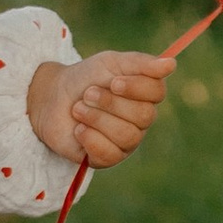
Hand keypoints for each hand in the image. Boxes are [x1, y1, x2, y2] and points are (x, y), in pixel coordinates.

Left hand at [27, 49, 175, 169]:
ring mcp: (124, 142)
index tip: (114, 81)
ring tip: (78, 109)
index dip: (136, 88)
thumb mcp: (110, 63)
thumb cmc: (85, 78)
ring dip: (97, 119)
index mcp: (145, 96)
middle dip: (110, 103)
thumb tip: (171, 64)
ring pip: (126, 136)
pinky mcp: (106, 159)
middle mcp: (140, 121)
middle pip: (142, 116)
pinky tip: (78, 130)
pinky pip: (109, 155)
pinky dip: (90, 138)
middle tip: (88, 94)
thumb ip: (140, 63)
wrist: (51, 98)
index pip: (157, 93)